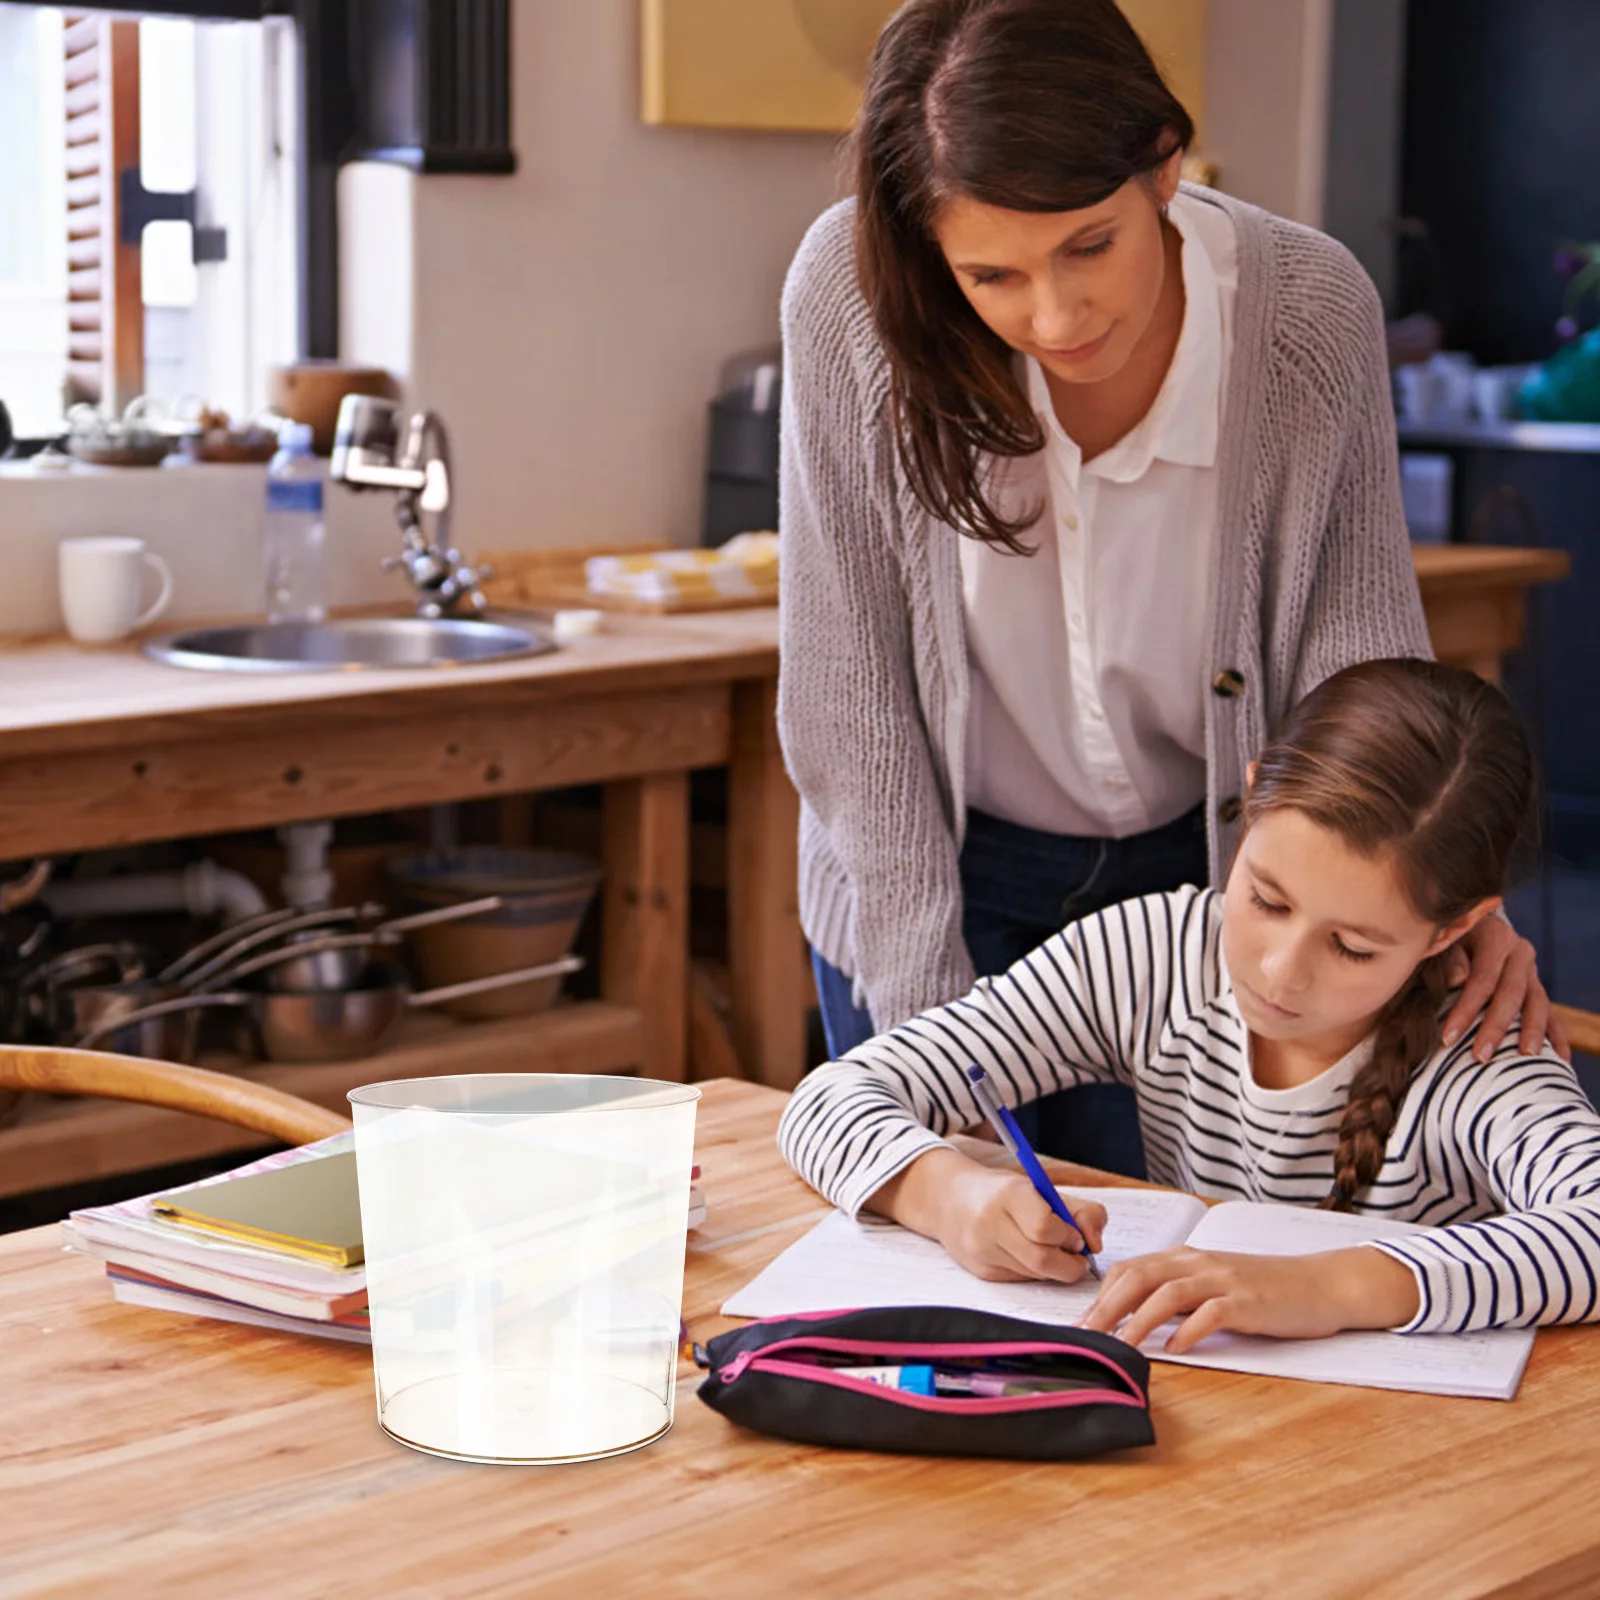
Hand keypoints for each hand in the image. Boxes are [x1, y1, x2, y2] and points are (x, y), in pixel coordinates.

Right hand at [867, 1148, 1105, 1284]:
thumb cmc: (1003, 1193)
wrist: (949, 1200)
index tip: (1075, 1236)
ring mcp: (982, 1251)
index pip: (1045, 1227)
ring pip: (1035, 1274)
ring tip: (1050, 1250)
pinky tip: (1027, 1254)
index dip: (1069, 1236)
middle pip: (1042, 1259)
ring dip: (1054, 1268)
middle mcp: (989, 1224)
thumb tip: (1095, 1244)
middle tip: (1075, 1254)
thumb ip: (1081, 1211)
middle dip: (1069, 1263)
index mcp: (1007, 1195)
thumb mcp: (1042, 1188)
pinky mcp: (981, 1272)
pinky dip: (1035, 1272)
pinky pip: (1022, 1280)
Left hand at [1078, 1246, 1419, 1353]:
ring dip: (1138, 1320)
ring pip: (1168, 1293)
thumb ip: (1178, 1297)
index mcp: (1185, 1259)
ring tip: (1118, 1347)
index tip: (1078, 1324)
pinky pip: (1212, 1313)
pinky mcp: (1249, 1302)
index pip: (1131, 1269)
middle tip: (1084, 1338)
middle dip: (1107, 1308)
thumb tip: (1133, 1320)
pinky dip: (1190, 1330)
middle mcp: (1199, 1263)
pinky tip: (1176, 1349)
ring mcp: (1224, 1280)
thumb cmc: (1264, 1289)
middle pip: (1139, 1277)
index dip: (1101, 1295)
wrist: (1321, 1284)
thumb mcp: (1214, 1286)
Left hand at [1442, 917, 1569, 1062]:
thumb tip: (1457, 980)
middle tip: (1481, 1056)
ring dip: (1533, 1032)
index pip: (1481, 979)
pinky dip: (1556, 1036)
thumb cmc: (1452, 935)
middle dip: (1496, 1027)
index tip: (1448, 1038)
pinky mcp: (1538, 987)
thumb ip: (1450, 958)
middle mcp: (1520, 953)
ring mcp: (1533, 972)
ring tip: (1527, 1056)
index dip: (1465, 1010)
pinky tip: (1560, 1058)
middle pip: (1511, 994)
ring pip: (1538, 1003)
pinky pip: (1551, 1012)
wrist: (1474, 923)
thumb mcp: (1446, 939)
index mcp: (1496, 938)